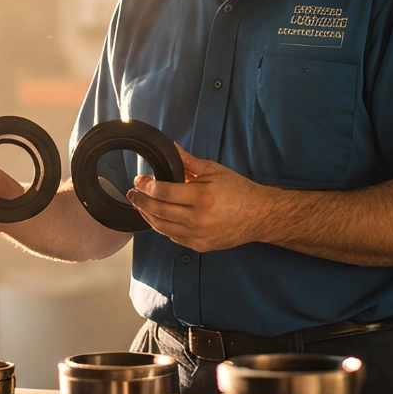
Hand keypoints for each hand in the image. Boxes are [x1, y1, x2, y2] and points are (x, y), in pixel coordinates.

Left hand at [127, 147, 282, 252]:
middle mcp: (198, 219)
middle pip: (158, 211)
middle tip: (133, 193)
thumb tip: (170, 147)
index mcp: (201, 197)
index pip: (163, 192)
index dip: (146, 186)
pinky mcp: (199, 246)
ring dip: (147, 215)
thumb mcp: (213, 170)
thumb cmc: (238, 191)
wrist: (259, 216)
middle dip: (140, 201)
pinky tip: (158, 217)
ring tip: (140, 205)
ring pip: (162, 228)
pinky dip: (162, 227)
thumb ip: (188, 161)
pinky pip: (173, 237)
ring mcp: (198, 235)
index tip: (138, 180)